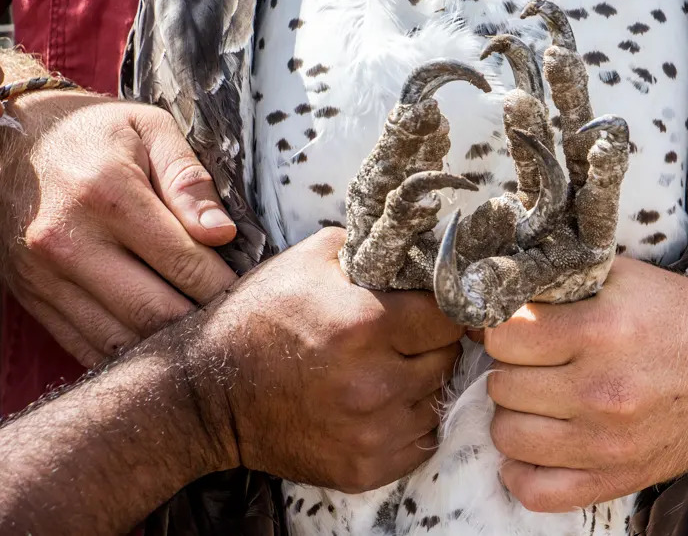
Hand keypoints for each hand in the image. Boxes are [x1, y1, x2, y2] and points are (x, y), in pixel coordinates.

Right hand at [0, 90, 237, 366]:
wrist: (9, 142)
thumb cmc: (94, 132)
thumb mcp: (150, 129)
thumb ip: (189, 179)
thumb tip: (222, 232)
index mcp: (107, 193)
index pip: (184, 263)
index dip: (226, 287)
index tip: (252, 293)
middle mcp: (68, 240)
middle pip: (155, 313)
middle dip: (204, 324)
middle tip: (235, 322)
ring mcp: (45, 276)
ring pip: (121, 342)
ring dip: (168, 346)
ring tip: (202, 334)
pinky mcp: (32, 298)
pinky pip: (87, 348)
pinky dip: (129, 355)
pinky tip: (159, 343)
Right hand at [185, 227, 464, 492]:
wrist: (208, 395)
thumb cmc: (259, 320)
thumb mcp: (308, 260)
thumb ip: (372, 249)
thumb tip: (420, 248)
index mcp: (365, 324)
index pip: (450, 316)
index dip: (443, 307)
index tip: (430, 307)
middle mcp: (374, 383)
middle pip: (447, 358)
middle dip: (430, 343)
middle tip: (402, 337)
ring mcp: (371, 432)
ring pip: (436, 400)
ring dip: (419, 384)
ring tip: (384, 369)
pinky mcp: (364, 469)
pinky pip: (419, 441)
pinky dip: (406, 422)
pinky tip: (377, 404)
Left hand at [485, 257, 687, 511]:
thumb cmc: (678, 317)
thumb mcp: (620, 279)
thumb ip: (559, 281)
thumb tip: (497, 286)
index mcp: (602, 331)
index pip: (503, 336)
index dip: (504, 327)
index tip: (518, 327)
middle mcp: (602, 390)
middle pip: (501, 385)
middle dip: (511, 368)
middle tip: (534, 361)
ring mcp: (608, 442)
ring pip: (508, 435)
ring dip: (515, 413)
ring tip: (538, 397)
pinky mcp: (618, 478)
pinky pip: (536, 491)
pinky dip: (522, 469)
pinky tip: (538, 444)